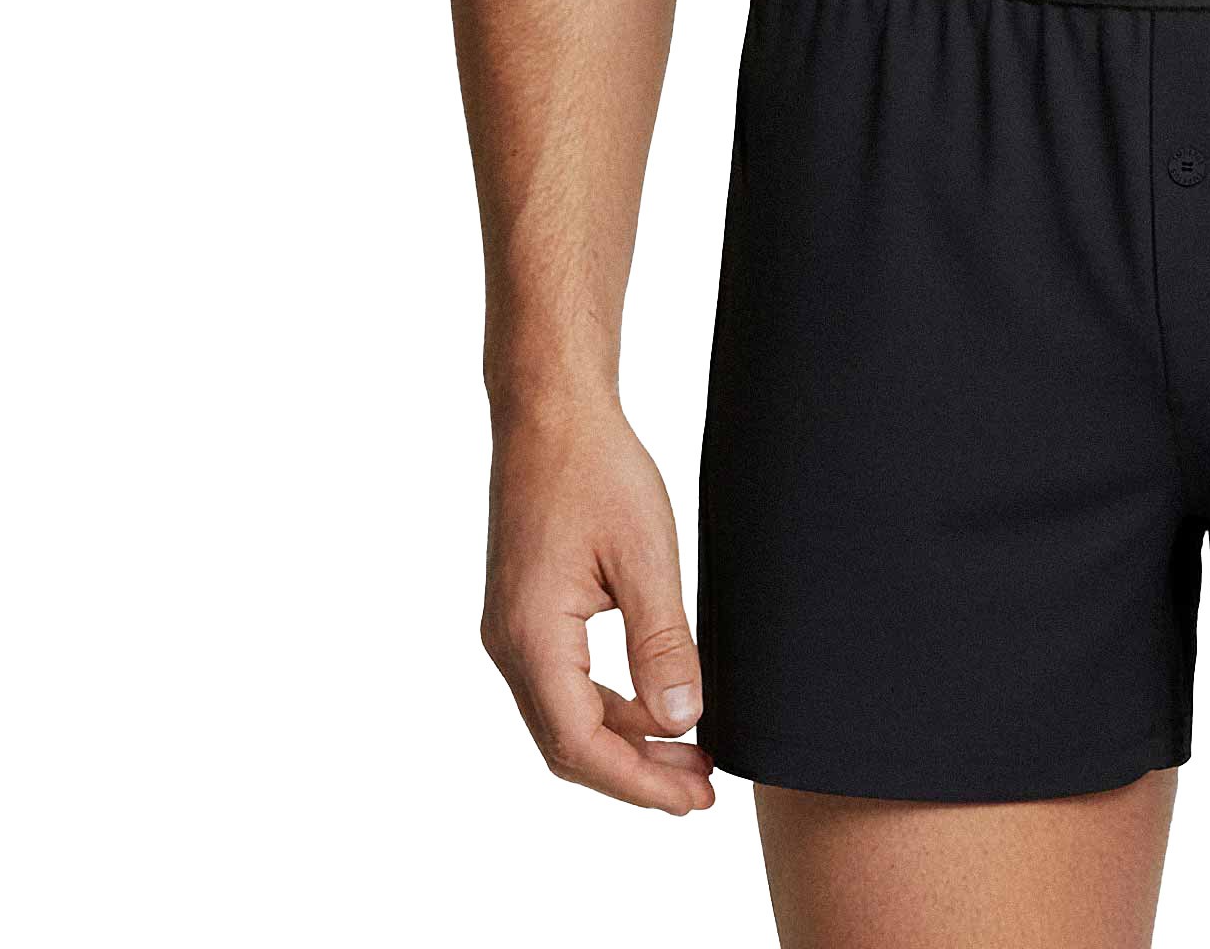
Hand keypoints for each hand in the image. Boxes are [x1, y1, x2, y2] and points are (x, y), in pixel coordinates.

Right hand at [480, 401, 717, 812]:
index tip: (694, 797)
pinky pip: (562, 684)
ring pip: (564, 717)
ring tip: (689, 755)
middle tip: (700, 791)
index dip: (639, 782)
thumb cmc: (595, 468)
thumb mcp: (645, 554)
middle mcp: (509, 644)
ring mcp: (511, 630)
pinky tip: (654, 707)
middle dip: (635, 774)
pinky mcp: (524, 614)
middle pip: (567, 743)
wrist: (550, 411)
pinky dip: (608, 707)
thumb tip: (682, 720)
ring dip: (624, 742)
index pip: (580, 744)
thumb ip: (662, 641)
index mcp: (532, 636)